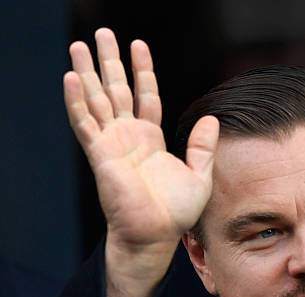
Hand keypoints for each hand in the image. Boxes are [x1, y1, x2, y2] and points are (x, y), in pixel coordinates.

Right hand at [64, 28, 217, 296]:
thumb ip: (202, 146)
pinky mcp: (101, 155)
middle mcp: (128, 136)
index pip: (145, 95)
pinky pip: (86, 123)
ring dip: (87, 72)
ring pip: (96, 100)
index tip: (138, 44)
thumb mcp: (199, 174)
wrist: (157, 235)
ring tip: (78, 46)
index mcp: (150, 138)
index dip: (142, 70)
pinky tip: (72, 78)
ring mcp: (112, 144)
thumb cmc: (176, 211)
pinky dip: (78, 101)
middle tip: (101, 33)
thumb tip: (211, 118)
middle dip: (109, 61)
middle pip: (116, 90)